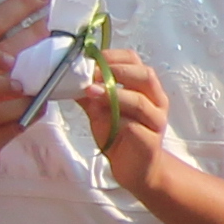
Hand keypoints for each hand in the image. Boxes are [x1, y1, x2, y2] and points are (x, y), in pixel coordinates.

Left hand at [80, 49, 174, 194]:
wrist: (135, 167)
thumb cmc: (119, 135)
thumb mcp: (100, 110)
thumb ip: (89, 94)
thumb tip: (66, 77)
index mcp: (145, 88)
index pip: (135, 61)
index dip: (113, 56)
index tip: (90, 59)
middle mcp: (156, 101)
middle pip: (145, 75)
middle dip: (117, 71)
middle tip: (91, 73)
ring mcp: (155, 121)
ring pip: (140, 100)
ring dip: (113, 94)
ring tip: (90, 91)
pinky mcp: (150, 141)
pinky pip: (134, 127)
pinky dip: (116, 120)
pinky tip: (101, 119)